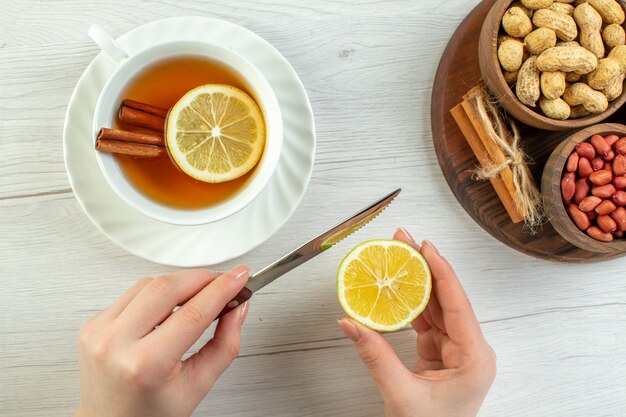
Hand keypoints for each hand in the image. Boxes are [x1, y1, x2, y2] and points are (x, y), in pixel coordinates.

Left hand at [75, 265, 249, 416]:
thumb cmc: (150, 413)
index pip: (194, 312)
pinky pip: (132, 292)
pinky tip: (170, 304)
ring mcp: (100, 331)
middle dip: (203, 278)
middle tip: (224, 281)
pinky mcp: (93, 323)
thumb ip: (225, 344)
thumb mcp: (198, 385)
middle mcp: (116, 344)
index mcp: (146, 365)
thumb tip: (237, 308)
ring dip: (181, 282)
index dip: (222, 289)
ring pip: (149, 283)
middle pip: (168, 287)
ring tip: (200, 294)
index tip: (239, 278)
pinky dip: (157, 292)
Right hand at [338, 229, 495, 416]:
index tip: (427, 248)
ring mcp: (456, 351)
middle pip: (447, 299)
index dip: (441, 271)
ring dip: (417, 284)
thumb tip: (351, 324)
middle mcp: (470, 351)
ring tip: (400, 259)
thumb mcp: (400, 393)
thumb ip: (374, 356)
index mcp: (474, 359)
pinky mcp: (441, 353)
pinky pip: (426, 322)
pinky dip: (411, 306)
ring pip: (436, 308)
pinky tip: (398, 290)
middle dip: (426, 268)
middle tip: (407, 243)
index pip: (458, 304)